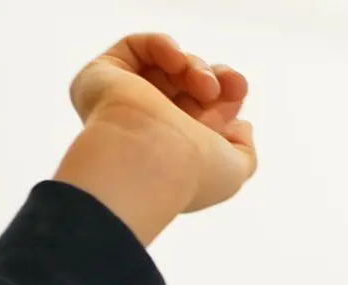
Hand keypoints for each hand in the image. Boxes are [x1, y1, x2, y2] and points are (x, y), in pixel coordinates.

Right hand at [54, 34, 256, 243]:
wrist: (148, 161)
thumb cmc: (189, 175)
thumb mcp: (234, 171)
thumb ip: (245, 151)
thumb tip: (241, 125)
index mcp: (173, 151)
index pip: (201, 111)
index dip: (225, 95)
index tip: (239, 91)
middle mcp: (148, 128)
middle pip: (186, 86)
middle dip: (212, 78)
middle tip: (224, 86)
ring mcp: (124, 103)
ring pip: (165, 67)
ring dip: (193, 66)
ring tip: (205, 85)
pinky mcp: (103, 78)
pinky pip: (136, 47)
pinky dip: (162, 47)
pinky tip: (177, 62)